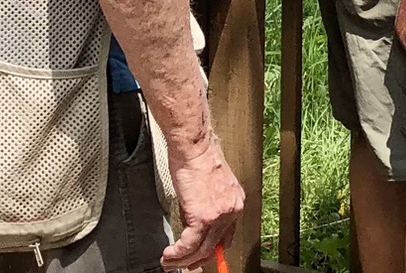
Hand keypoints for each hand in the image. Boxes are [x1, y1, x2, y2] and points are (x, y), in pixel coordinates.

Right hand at [161, 133, 243, 270]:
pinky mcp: (203, 217)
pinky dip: (178, 253)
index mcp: (235, 201)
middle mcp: (231, 210)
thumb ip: (208, 202)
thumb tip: (193, 219)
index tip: (202, 255)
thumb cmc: (199, 155)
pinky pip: (190, 244)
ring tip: (170, 262)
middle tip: (183, 264)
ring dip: (183, 260)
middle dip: (196, 260)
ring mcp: (219, 215)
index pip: (226, 235)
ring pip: (202, 249)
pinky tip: (170, 255)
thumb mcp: (211, 181)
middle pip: (214, 246)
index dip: (213, 249)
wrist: (194, 145)